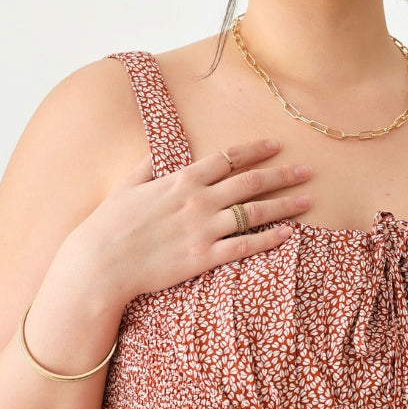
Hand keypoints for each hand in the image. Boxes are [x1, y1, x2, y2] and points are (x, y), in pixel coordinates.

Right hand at [80, 138, 312, 300]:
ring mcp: (203, 229)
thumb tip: (156, 152)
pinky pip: (245, 246)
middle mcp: (197, 201)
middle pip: (249, 181)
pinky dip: (269, 239)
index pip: (226, 158)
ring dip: (284, 204)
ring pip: (254, 212)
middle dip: (281, 174)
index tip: (275, 145)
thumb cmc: (108, 225)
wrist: (100, 263)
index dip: (254, 150)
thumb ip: (147, 167)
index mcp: (180, 180)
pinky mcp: (204, 258)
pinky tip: (289, 234)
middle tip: (307, 170)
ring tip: (307, 199)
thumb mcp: (126, 187)